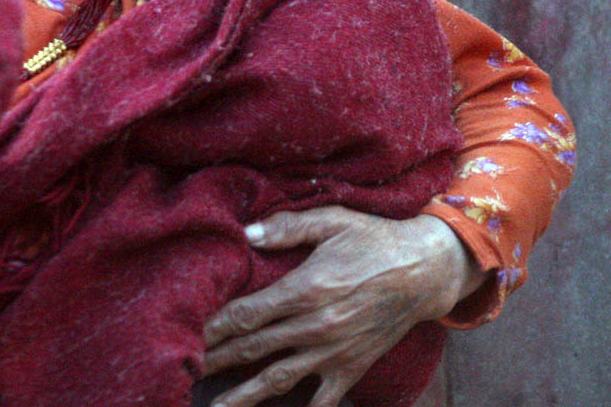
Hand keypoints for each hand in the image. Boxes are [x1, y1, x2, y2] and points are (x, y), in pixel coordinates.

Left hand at [200, 206, 484, 406]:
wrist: (426, 271)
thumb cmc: (375, 239)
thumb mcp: (332, 220)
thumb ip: (287, 227)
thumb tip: (244, 232)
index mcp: (306, 289)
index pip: (247, 314)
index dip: (214, 326)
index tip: (186, 333)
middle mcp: (315, 326)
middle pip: (253, 348)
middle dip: (216, 359)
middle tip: (183, 369)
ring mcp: (334, 352)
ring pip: (279, 379)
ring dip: (244, 395)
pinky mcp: (352, 367)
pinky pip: (323, 399)